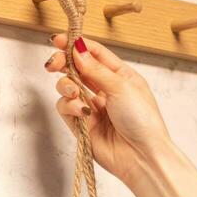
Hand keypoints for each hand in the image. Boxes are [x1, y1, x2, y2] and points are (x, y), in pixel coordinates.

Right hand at [43, 35, 173, 188]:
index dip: (76, 45)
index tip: (60, 39)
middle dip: (63, 64)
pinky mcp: (82, 126)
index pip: (94, 54)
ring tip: (73, 92)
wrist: (142, 156)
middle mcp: (105, 90)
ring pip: (67, 88)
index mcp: (120, 76)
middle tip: (54, 64)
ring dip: (65, 86)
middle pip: (76, 69)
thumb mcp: (122, 86)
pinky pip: (66, 109)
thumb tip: (77, 49)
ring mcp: (92, 108)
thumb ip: (96, 69)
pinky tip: (81, 111)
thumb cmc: (142, 120)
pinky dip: (69, 106)